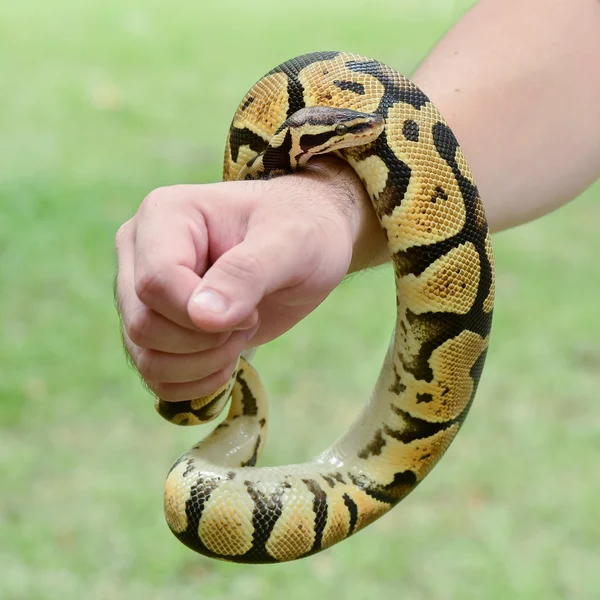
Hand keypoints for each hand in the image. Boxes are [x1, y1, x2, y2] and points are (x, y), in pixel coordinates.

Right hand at [115, 158, 376, 401]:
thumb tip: (202, 317)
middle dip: (205, 341)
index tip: (252, 310)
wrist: (307, 247)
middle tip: (250, 319)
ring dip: (201, 364)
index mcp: (164, 215)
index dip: (204, 315)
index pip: (155, 283)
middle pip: (144, 325)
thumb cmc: (303, 232)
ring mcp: (142, 292)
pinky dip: (193, 382)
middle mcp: (140, 252)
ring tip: (240, 334)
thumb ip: (248, 274)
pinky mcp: (155, 326)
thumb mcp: (291, 242)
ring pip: (144, 357)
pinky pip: (153, 374)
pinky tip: (226, 361)